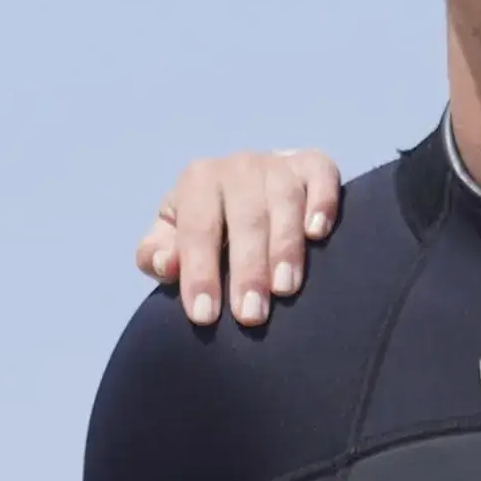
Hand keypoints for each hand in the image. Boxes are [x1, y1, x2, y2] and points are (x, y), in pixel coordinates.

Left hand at [137, 149, 346, 329]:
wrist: (250, 187)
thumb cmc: (209, 227)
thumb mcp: (174, 240)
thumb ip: (158, 256)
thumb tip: (165, 265)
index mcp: (198, 181)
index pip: (197, 228)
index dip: (199, 272)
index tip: (204, 316)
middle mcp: (238, 167)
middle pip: (245, 217)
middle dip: (247, 269)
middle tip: (250, 315)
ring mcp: (278, 164)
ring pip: (284, 200)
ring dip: (285, 246)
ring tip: (285, 289)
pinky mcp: (313, 164)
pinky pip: (321, 175)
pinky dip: (322, 202)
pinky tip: (318, 235)